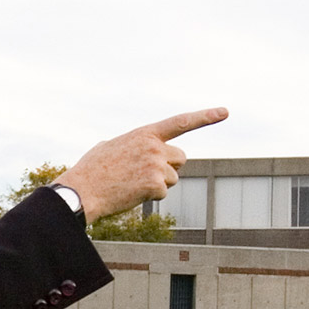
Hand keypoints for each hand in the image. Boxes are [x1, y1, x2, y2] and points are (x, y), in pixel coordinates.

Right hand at [55, 108, 227, 221]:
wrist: (82, 189)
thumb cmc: (92, 169)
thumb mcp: (111, 146)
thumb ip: (133, 144)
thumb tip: (137, 150)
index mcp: (145, 134)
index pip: (181, 122)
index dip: (205, 116)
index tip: (225, 111)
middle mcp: (155, 147)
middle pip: (180, 158)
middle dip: (169, 166)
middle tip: (145, 172)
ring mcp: (156, 166)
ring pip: (172, 178)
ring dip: (157, 183)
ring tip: (132, 183)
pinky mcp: (155, 185)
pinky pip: (162, 193)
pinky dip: (149, 196)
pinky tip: (131, 193)